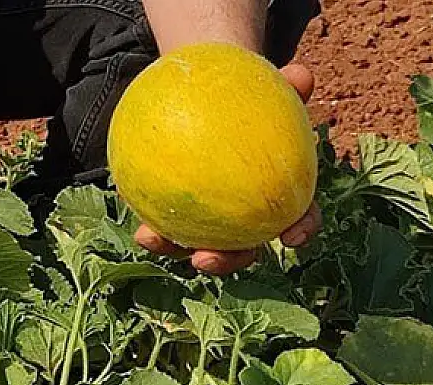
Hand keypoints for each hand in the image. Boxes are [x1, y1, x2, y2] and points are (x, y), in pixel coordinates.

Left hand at [133, 63, 322, 274]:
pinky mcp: (178, 211)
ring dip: (173, 249)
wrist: (216, 98)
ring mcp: (212, 219)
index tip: (291, 237)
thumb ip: (285, 85)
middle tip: (204, 259)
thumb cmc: (252, 98)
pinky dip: (150, 221)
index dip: (300, 230)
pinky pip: (164, 218)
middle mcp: (248, 217)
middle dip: (224, 261)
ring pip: (196, 243)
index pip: (299, 217)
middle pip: (241, 249)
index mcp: (281, 196)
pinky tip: (132, 211)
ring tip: (150, 237)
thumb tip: (301, 75)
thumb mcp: (267, 88)